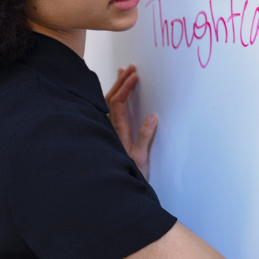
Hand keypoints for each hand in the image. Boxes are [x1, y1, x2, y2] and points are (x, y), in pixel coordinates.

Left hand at [105, 65, 158, 179]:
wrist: (115, 190)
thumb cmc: (128, 175)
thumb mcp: (140, 159)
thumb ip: (145, 137)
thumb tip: (152, 117)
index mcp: (116, 132)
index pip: (117, 103)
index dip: (125, 87)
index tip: (134, 76)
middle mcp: (108, 129)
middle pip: (110, 99)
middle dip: (121, 82)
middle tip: (131, 68)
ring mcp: (107, 131)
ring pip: (106, 103)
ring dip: (115, 87)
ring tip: (122, 73)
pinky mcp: (109, 134)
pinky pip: (107, 110)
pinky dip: (113, 97)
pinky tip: (115, 94)